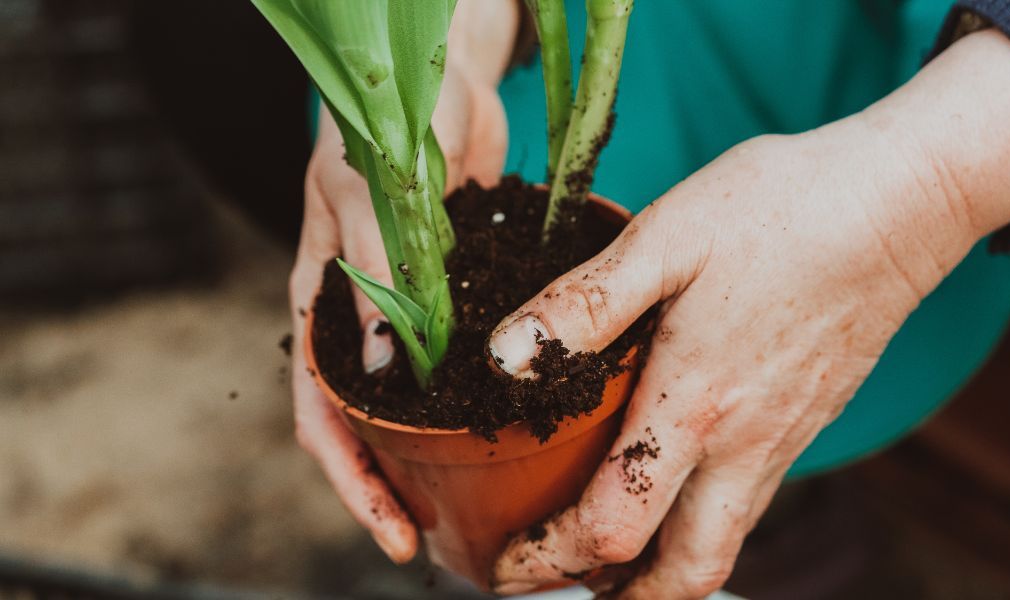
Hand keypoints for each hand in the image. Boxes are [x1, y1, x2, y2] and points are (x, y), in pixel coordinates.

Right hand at [288, 0, 514, 562]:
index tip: (392, 534)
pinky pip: (463, 360)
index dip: (352, 482)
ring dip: (439, 453)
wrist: (442, 77)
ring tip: (483, 501)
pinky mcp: (457, 295)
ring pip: (417, 403)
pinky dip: (479, 396)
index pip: (321, 416)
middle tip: (441, 538)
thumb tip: (385, 373)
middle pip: (369, 425)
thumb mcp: (371, 198)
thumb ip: (379, 279)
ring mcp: (411, 312)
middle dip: (396, 486)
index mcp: (321, 305)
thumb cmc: (386, 125)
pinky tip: (518, 425)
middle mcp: (363, 321)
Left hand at [487, 30, 1009, 597]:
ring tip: (605, 555)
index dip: (547, 559)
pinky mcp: (807, 422)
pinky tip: (674, 482)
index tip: (504, 565)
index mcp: (694, 404)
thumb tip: (504, 360)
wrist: (899, 203)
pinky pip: (750, 503)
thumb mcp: (667, 238)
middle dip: (617, 598)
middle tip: (555, 582)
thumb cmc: (781, 209)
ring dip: (659, 571)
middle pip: (684, 576)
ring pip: (721, 546)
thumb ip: (585, 305)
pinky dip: (699, 522)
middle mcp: (744, 444)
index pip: (613, 527)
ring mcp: (783, 440)